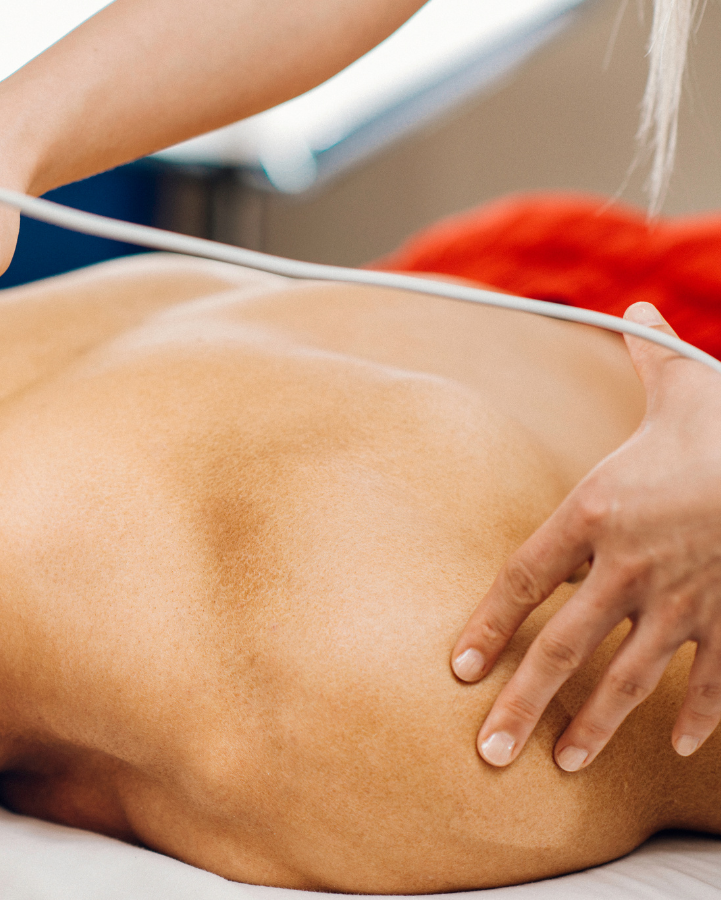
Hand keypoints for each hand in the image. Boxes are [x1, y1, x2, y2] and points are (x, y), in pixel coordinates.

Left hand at [451, 301, 720, 770]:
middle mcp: (627, 566)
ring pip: (628, 677)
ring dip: (595, 724)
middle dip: (524, 704)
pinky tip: (677, 745)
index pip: (522, 579)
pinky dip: (701, 713)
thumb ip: (643, 354)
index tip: (459, 669)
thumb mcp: (684, 382)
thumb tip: (629, 309)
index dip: (487, 625)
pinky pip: (714, 677)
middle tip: (490, 753)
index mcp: (595, 512)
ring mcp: (683, 600)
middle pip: (562, 648)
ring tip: (564, 764)